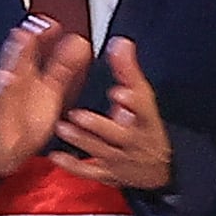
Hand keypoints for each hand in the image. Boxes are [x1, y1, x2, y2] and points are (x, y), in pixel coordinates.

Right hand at [0, 21, 88, 186]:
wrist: (3, 154)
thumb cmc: (25, 119)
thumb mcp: (49, 91)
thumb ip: (62, 68)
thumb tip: (79, 43)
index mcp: (26, 77)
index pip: (33, 52)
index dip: (40, 37)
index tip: (51, 22)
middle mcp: (11, 85)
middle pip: (15, 61)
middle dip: (22, 44)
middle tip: (31, 27)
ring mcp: (0, 101)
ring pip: (4, 77)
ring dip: (10, 61)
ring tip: (19, 43)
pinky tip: (5, 78)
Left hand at [48, 40, 175, 189]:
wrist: (159, 168)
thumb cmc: (146, 127)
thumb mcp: (145, 99)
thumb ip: (129, 71)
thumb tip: (120, 42)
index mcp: (146, 120)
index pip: (143, 110)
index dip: (133, 102)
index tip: (119, 91)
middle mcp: (135, 141)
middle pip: (119, 135)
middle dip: (99, 125)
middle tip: (77, 114)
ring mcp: (121, 160)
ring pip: (101, 152)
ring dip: (81, 141)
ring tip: (62, 128)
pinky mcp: (108, 173)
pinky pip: (89, 171)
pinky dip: (73, 165)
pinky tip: (56, 156)